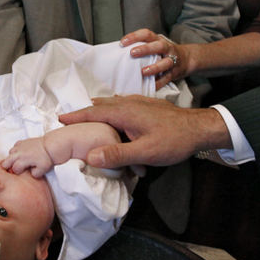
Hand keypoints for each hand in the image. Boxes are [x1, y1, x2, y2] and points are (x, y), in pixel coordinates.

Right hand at [3, 137, 53, 176]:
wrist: (50, 146)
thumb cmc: (46, 157)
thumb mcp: (42, 170)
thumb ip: (34, 175)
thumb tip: (30, 173)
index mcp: (22, 160)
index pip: (14, 169)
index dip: (17, 172)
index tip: (22, 172)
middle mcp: (19, 153)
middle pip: (6, 162)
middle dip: (8, 166)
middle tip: (14, 168)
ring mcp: (20, 146)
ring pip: (10, 153)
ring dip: (12, 158)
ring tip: (18, 161)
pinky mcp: (22, 142)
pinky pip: (15, 146)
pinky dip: (16, 150)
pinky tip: (21, 153)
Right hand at [59, 95, 231, 167]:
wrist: (200, 128)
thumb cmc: (174, 141)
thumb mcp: (145, 152)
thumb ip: (117, 154)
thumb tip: (90, 156)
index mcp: (125, 113)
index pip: (94, 113)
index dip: (76, 117)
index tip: (59, 119)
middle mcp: (130, 104)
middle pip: (101, 106)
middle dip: (84, 112)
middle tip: (68, 118)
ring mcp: (140, 103)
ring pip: (112, 103)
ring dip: (98, 108)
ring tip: (87, 111)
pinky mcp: (148, 106)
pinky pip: (123, 103)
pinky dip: (112, 107)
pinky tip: (116, 110)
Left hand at [122, 29, 189, 88]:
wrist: (187, 58)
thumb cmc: (163, 52)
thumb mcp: (155, 45)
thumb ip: (142, 47)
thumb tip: (119, 52)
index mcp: (158, 40)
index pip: (146, 34)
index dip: (134, 36)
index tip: (122, 42)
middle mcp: (166, 48)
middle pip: (157, 46)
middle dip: (145, 49)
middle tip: (132, 53)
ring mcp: (172, 60)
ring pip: (165, 63)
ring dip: (154, 67)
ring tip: (143, 72)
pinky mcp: (174, 73)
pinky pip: (166, 79)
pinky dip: (158, 83)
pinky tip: (150, 87)